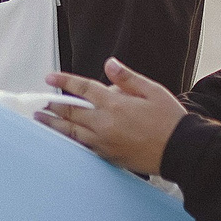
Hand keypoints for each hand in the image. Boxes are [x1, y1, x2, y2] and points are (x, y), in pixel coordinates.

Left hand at [36, 60, 186, 175]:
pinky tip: (62, 138)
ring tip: (40, 119)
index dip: (64, 81)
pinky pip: (82, 146)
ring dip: (53, 124)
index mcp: (115, 105)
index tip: (50, 77)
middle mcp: (105, 124)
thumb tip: (109, 64)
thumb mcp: (152, 91)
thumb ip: (127, 78)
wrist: (181, 151)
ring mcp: (104, 142)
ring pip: (71, 132)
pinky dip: (69, 140)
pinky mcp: (108, 156)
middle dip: (53, 105)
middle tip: (40, 102)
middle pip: (71, 112)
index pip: (83, 89)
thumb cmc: (170, 120)